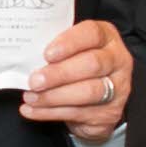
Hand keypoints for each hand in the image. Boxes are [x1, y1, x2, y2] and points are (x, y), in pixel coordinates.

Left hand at [19, 18, 131, 139]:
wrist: (95, 101)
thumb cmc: (78, 68)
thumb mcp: (70, 52)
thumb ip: (56, 50)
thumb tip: (26, 56)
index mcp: (106, 38)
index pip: (92, 34)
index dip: (69, 43)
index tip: (47, 54)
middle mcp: (117, 60)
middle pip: (92, 64)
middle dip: (59, 74)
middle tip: (35, 81)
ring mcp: (118, 88)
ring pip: (88, 91)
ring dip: (54, 96)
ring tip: (31, 97)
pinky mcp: (109, 112)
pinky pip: (79, 113)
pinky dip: (51, 112)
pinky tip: (33, 110)